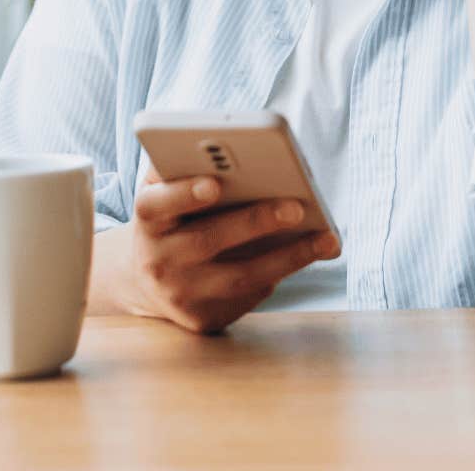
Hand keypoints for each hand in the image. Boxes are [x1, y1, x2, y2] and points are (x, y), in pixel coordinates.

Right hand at [106, 166, 339, 333]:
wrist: (149, 277)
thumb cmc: (174, 217)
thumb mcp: (170, 192)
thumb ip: (191, 170)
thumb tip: (247, 155)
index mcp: (148, 220)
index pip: (155, 205)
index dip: (183, 194)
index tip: (214, 184)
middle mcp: (158, 260)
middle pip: (206, 240)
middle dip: (255, 221)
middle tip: (297, 206)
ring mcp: (180, 294)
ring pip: (238, 277)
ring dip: (287, 257)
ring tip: (326, 239)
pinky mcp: (203, 318)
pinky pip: (247, 297)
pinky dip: (281, 273)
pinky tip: (308, 255)